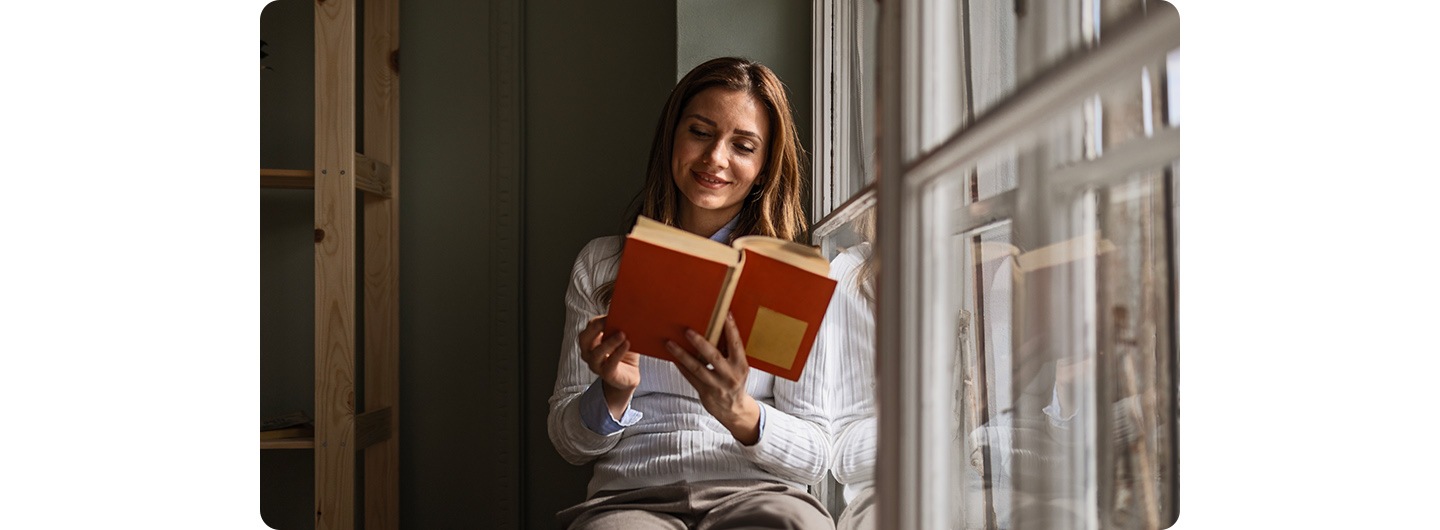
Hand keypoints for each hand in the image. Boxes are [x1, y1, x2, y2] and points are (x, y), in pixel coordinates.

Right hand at [578, 315, 638, 417]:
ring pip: (596, 353)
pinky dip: (618, 353)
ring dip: (609, 342)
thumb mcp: (621, 338)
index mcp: (590, 341)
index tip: (612, 313)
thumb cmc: (623, 353)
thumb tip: (628, 313)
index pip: (590, 327)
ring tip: (622, 334)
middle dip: (595, 328)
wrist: (628, 376)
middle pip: (584, 339)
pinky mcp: (607, 374)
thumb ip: (620, 327)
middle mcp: (588, 353)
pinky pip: (610, 364)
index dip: (599, 320)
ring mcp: (596, 365)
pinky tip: (627, 344)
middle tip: (608, 320)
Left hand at [665, 313, 760, 444]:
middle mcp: (730, 375)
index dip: (731, 329)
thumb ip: (729, 353)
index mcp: (741, 366)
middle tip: (688, 331)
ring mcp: (717, 385)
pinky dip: (681, 367)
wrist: (735, 410)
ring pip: (697, 368)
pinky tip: (672, 357)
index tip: (725, 314)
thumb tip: (716, 329)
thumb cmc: (734, 381)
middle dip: (700, 343)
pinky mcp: (705, 392)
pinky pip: (690, 377)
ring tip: (670, 343)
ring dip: (682, 355)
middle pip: (714, 357)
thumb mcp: (738, 368)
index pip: (736, 344)